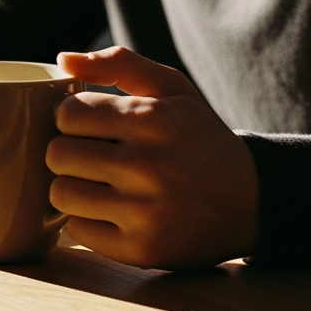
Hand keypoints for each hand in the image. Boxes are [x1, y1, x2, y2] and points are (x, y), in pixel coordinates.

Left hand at [46, 46, 258, 269]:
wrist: (253, 200)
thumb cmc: (200, 138)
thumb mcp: (173, 89)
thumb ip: (119, 63)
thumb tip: (63, 60)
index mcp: (153, 119)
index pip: (67, 114)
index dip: (72, 118)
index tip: (90, 126)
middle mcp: (148, 165)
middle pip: (56, 154)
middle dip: (69, 152)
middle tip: (92, 156)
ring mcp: (145, 212)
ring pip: (60, 194)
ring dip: (72, 187)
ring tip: (98, 183)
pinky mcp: (142, 250)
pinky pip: (77, 230)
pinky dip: (87, 220)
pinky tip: (111, 211)